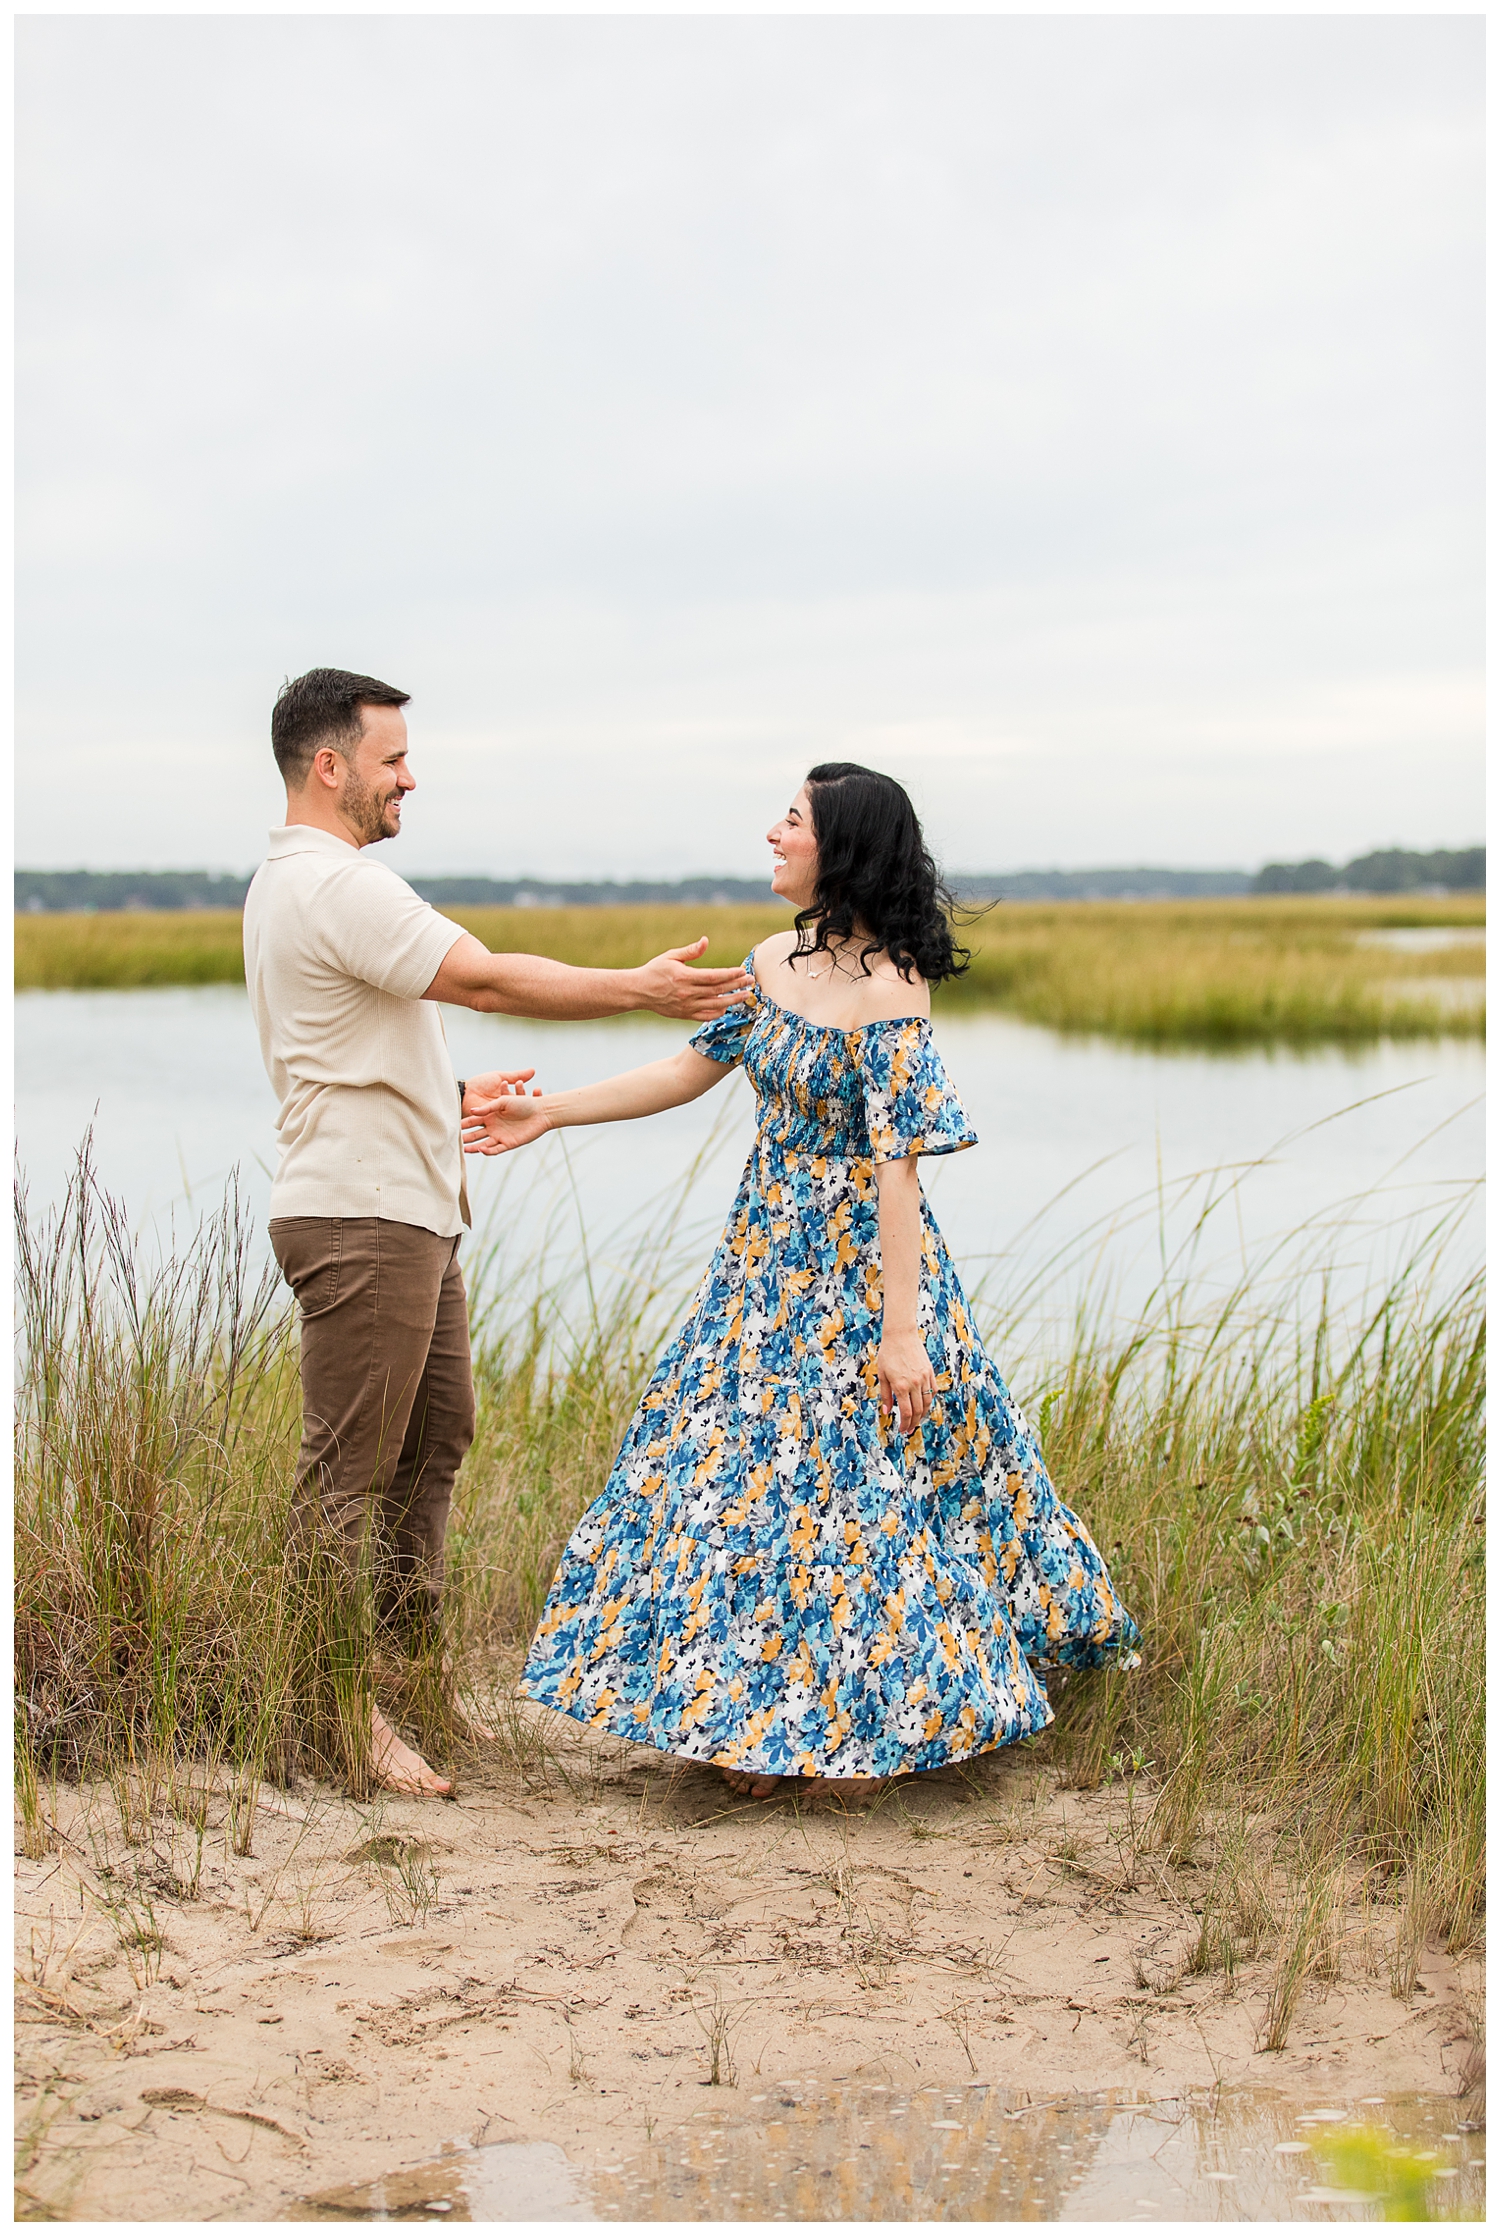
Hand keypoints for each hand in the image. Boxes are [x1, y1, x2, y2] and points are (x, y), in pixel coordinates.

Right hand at [461, 1074, 549, 1157]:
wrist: (542, 1111)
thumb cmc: (523, 1102)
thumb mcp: (503, 1101)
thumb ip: (487, 1108)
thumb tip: (472, 1111)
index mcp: (491, 1115)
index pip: (474, 1121)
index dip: (464, 1124)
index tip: (454, 1126)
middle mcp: (494, 1127)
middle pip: (476, 1134)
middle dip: (466, 1138)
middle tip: (455, 1141)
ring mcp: (501, 1136)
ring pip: (484, 1143)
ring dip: (474, 1147)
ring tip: (464, 1149)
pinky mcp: (509, 1143)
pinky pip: (496, 1149)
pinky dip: (488, 1150)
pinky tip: (481, 1150)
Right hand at [632, 938, 755, 1020]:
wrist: (638, 991)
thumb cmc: (654, 970)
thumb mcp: (670, 956)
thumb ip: (690, 951)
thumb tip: (706, 941)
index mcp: (684, 976)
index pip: (713, 976)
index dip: (730, 974)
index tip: (743, 971)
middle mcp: (687, 992)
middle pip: (718, 990)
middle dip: (737, 986)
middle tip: (751, 982)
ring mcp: (686, 1005)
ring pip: (715, 1005)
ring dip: (732, 1000)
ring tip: (746, 996)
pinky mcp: (684, 1014)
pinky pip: (705, 1016)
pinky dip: (718, 1012)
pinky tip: (727, 1007)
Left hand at [876, 1327, 936, 1437]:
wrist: (901, 1334)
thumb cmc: (888, 1353)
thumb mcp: (882, 1375)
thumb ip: (886, 1395)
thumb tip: (887, 1411)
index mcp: (901, 1386)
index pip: (906, 1412)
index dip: (905, 1424)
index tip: (903, 1430)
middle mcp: (914, 1384)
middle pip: (917, 1410)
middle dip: (913, 1423)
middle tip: (909, 1430)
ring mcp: (924, 1377)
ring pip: (928, 1402)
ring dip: (923, 1414)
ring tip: (917, 1420)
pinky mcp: (930, 1371)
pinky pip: (933, 1390)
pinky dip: (930, 1400)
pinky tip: (924, 1404)